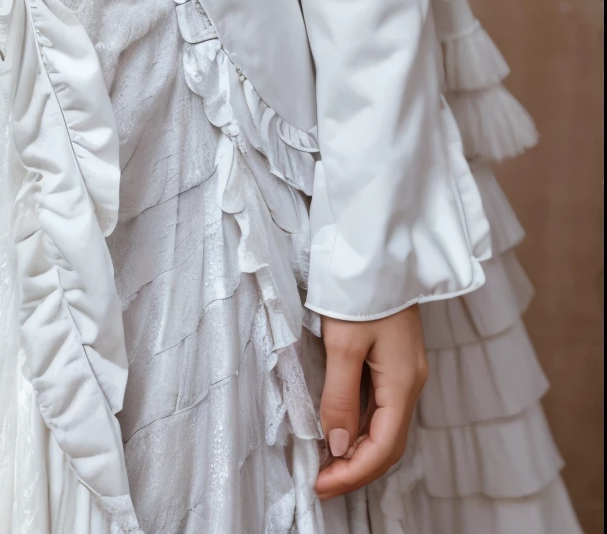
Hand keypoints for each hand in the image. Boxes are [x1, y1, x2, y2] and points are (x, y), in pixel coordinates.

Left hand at [315, 306, 427, 498]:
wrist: (380, 246)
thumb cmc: (361, 290)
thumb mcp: (342, 344)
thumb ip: (339, 397)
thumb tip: (337, 445)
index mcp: (403, 383)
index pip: (383, 449)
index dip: (353, 473)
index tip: (321, 485)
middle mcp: (410, 382)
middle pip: (389, 444)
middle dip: (356, 468)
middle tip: (321, 481)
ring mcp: (405, 371)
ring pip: (385, 426)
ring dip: (358, 449)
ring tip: (325, 462)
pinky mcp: (395, 359)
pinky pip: (381, 406)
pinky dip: (361, 426)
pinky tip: (339, 427)